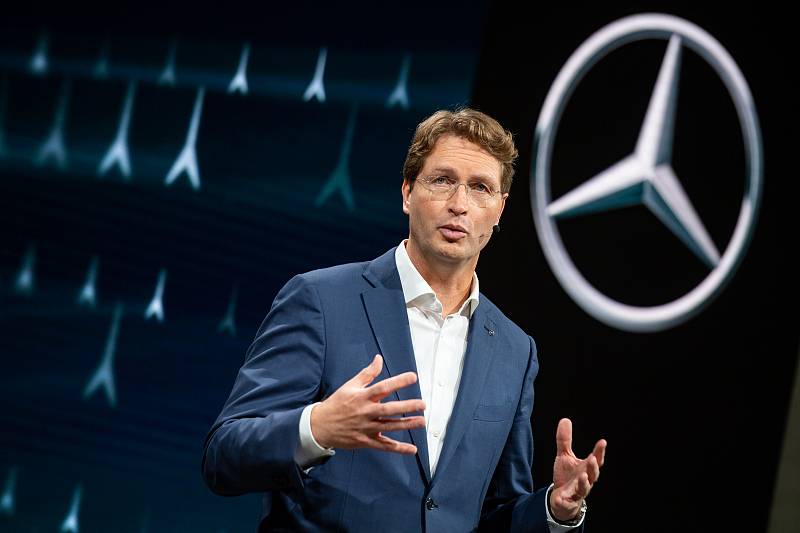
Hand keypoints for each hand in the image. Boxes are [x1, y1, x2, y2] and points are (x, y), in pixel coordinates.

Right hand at [310, 354, 425, 453]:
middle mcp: (365, 412)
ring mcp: (366, 428)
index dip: (398, 382)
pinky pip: (384, 446)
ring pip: (389, 427)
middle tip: (422, 404)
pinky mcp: (366, 441)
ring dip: (406, 425)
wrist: (320, 426)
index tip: (413, 377)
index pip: (382, 387)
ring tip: (421, 421)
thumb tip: (379, 358)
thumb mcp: (350, 385)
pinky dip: (399, 448)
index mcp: (362, 397)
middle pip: (388, 409)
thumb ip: (368, 373)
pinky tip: (412, 449)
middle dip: (406, 407)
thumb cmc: (337, 403)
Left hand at [550, 418, 606, 521]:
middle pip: (593, 475)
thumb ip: (565, 440)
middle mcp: (585, 480)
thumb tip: (565, 419)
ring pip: (584, 489)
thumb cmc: (567, 476)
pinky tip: (559, 499)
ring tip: (582, 476)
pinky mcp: (568, 502)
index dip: (600, 451)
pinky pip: (567, 503)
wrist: (561, 498)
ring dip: (584, 483)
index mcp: (586, 468)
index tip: (602, 442)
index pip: (596, 459)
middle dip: (593, 467)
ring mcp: (577, 492)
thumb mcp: (564, 456)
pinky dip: (563, 501)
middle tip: (592, 459)